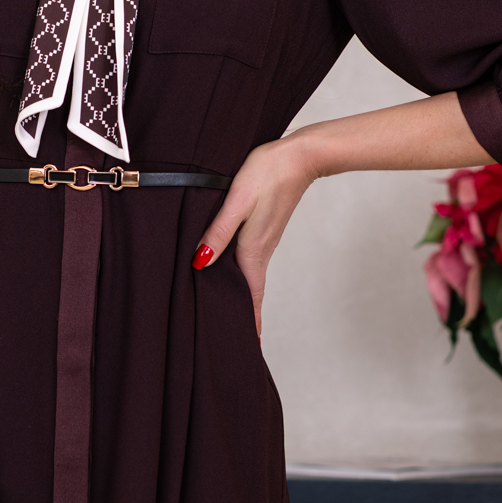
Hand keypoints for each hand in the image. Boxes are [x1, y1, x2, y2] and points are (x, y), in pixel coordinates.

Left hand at [192, 136, 318, 336]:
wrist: (301, 155)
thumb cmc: (268, 171)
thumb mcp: (237, 200)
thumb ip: (218, 231)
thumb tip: (199, 262)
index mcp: (253, 248)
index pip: (251, 295)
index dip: (249, 321)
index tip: (249, 347)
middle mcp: (262, 250)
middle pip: (252, 292)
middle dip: (245, 316)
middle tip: (236, 340)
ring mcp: (266, 240)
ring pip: (252, 277)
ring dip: (245, 298)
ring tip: (234, 316)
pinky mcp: (266, 229)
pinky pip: (253, 261)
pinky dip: (245, 277)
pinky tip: (235, 276)